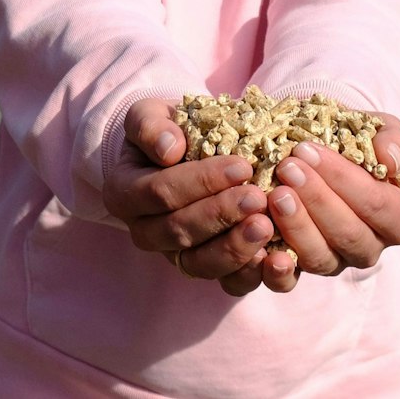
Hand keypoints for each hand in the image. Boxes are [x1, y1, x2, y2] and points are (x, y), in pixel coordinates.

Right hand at [101, 98, 276, 296]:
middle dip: (220, 215)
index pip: (159, 192)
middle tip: (258, 197)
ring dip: (235, 248)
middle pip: (178, 232)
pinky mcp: (207, 269)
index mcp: (123, 193)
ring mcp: (174, 256)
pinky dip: (251, 274)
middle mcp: (144, 231)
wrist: (184, 150)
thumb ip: (150, 126)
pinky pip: (226, 284)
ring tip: (266, 226)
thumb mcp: (150, 114)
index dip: (200, 182)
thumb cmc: (168, 130)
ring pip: (200, 264)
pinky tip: (276, 256)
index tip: (241, 165)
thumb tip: (169, 149)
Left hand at [259, 111, 399, 292]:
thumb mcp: (379, 131)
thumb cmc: (353, 141)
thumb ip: (393, 142)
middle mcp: (368, 247)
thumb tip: (390, 160)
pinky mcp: (300, 271)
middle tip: (287, 168)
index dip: (346, 180)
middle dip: (317, 200)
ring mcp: (334, 262)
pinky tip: (260, 248)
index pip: (380, 206)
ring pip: (320, 258)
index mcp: (397, 218)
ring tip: (273, 194)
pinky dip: (274, 270)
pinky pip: (288, 281)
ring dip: (296, 227)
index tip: (308, 150)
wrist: (318, 151)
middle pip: (349, 235)